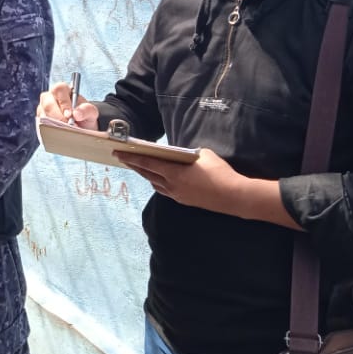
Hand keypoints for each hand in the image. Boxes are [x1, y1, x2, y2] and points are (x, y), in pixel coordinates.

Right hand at [38, 82, 98, 129]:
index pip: (59, 90)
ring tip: (66, 131)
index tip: (70, 115)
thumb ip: (87, 110)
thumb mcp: (91, 112)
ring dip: (54, 124)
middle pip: (48, 103)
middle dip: (58, 116)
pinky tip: (59, 134)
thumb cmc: (84, 115)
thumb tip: (76, 114)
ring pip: (43, 115)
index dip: (64, 102)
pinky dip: (50, 130)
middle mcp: (50, 97)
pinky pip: (41, 125)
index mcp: (63, 90)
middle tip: (68, 126)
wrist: (81, 126)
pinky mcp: (40, 120)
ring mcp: (42, 109)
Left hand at [114, 148, 296, 227]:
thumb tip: (183, 154)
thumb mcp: (204, 155)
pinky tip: (157, 178)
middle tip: (121, 157)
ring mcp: (177, 195)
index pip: (146, 163)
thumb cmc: (220, 172)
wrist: (235, 196)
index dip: (130, 157)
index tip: (117, 152)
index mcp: (173, 173)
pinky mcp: (184, 200)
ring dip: (145, 174)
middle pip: (147, 174)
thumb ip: (189, 153)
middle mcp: (171, 186)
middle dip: (133, 165)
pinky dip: (157, 182)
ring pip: (155, 183)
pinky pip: (165, 190)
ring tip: (137, 166)